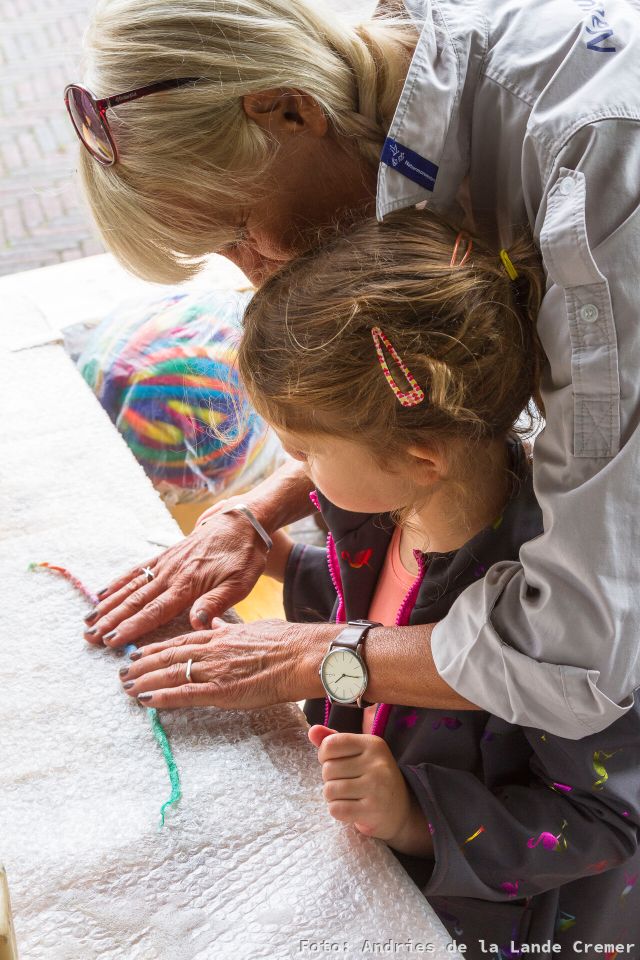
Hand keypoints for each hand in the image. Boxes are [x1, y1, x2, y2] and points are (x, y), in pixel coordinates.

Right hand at [83, 461, 312, 647]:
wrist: (243, 522)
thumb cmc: (244, 557)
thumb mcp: (240, 584)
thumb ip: (216, 604)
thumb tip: (196, 623)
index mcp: (188, 585)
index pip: (154, 611)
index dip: (131, 627)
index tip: (111, 642)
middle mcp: (171, 574)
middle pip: (135, 601)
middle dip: (111, 620)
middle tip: (89, 636)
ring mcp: (165, 564)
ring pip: (131, 587)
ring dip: (108, 604)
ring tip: (88, 620)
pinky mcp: (165, 556)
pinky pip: (137, 571)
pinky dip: (118, 583)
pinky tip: (103, 593)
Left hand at [117, 618, 339, 708]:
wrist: (304, 654)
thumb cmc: (289, 643)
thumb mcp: (256, 629)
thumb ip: (233, 632)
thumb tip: (220, 628)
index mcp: (222, 635)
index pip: (182, 640)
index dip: (158, 647)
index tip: (141, 651)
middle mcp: (214, 649)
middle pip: (170, 655)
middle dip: (143, 663)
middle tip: (123, 670)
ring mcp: (216, 669)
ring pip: (171, 672)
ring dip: (145, 679)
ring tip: (126, 685)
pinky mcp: (222, 690)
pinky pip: (185, 694)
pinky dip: (162, 696)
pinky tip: (145, 699)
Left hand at [308, 725, 433, 856]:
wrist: (402, 809)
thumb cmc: (373, 777)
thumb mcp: (358, 753)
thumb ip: (334, 740)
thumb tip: (312, 731)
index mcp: (372, 744)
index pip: (330, 744)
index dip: (324, 755)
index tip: (334, 762)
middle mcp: (377, 763)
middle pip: (328, 769)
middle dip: (330, 779)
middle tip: (346, 782)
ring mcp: (376, 787)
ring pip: (329, 790)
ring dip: (333, 796)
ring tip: (348, 796)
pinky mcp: (372, 810)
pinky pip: (336, 809)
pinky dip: (337, 810)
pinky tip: (350, 808)